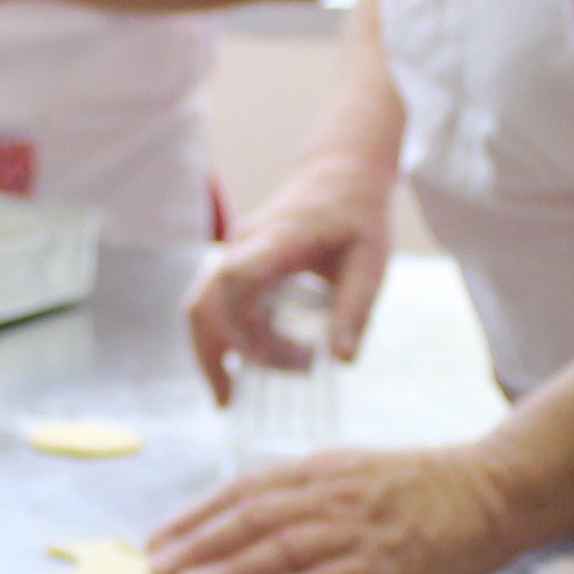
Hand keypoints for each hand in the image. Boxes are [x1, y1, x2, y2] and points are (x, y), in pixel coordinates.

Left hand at [147, 440, 542, 573]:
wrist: (493, 489)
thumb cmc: (427, 487)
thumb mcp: (358, 474)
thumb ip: (310, 495)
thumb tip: (258, 521)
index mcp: (321, 471)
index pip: (243, 491)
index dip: (195, 515)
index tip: (159, 538)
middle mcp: (331, 495)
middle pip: (249, 519)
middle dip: (197, 544)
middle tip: (157, 569)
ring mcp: (357, 529)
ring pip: (277, 548)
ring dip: (226, 569)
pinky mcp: (384, 564)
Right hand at [183, 188, 389, 402]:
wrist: (340, 175)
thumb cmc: (358, 218)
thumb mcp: (372, 264)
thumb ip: (356, 310)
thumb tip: (343, 361)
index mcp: (281, 239)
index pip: (238, 278)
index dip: (240, 323)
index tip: (264, 358)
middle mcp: (246, 244)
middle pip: (206, 300)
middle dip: (213, 353)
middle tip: (230, 399)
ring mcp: (235, 252)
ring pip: (201, 304)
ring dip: (211, 349)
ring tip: (229, 394)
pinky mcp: (235, 262)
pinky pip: (212, 302)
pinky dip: (219, 336)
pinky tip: (241, 365)